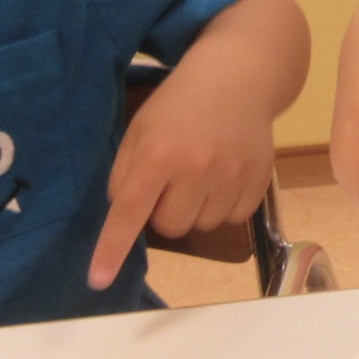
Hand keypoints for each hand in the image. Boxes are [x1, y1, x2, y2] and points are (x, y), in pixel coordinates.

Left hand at [88, 77, 275, 288]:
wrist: (239, 77)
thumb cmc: (180, 103)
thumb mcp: (141, 129)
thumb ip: (127, 174)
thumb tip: (126, 219)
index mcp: (158, 154)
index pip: (128, 212)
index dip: (112, 250)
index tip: (99, 280)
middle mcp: (196, 168)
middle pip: (170, 226)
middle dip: (164, 212)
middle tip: (171, 182)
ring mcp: (232, 174)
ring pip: (204, 225)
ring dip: (196, 209)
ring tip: (202, 174)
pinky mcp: (259, 178)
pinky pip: (235, 218)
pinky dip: (225, 206)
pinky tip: (224, 177)